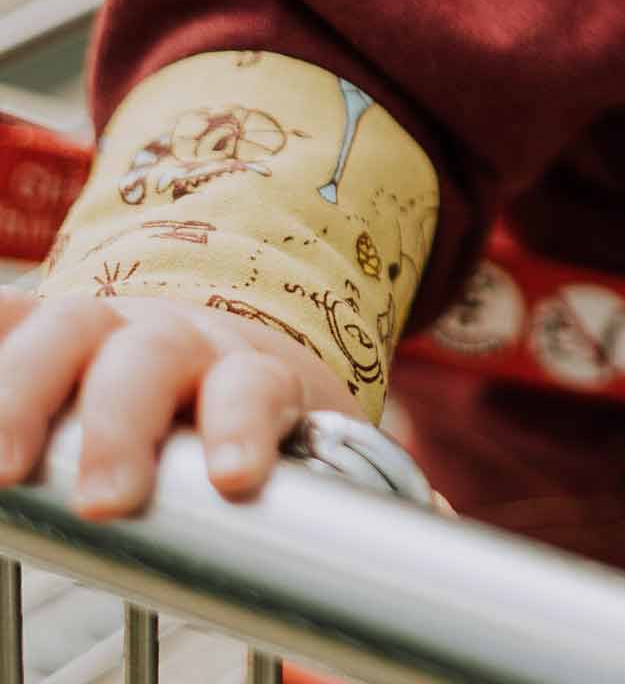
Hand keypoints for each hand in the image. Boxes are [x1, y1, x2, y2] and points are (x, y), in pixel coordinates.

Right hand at [0, 290, 350, 517]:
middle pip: (153, 357)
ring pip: (71, 329)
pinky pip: (13, 316)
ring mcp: (109, 326)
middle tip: (105, 501)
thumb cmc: (230, 430)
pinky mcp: (49, 324)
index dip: (243, 423)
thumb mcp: (261, 463)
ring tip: (3, 471)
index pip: (252, 385)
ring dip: (27, 392)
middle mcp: (177, 342)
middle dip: (123, 426)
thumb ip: (276, 501)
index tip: (235, 478)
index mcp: (243, 372)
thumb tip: (303, 600)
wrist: (210, 356)